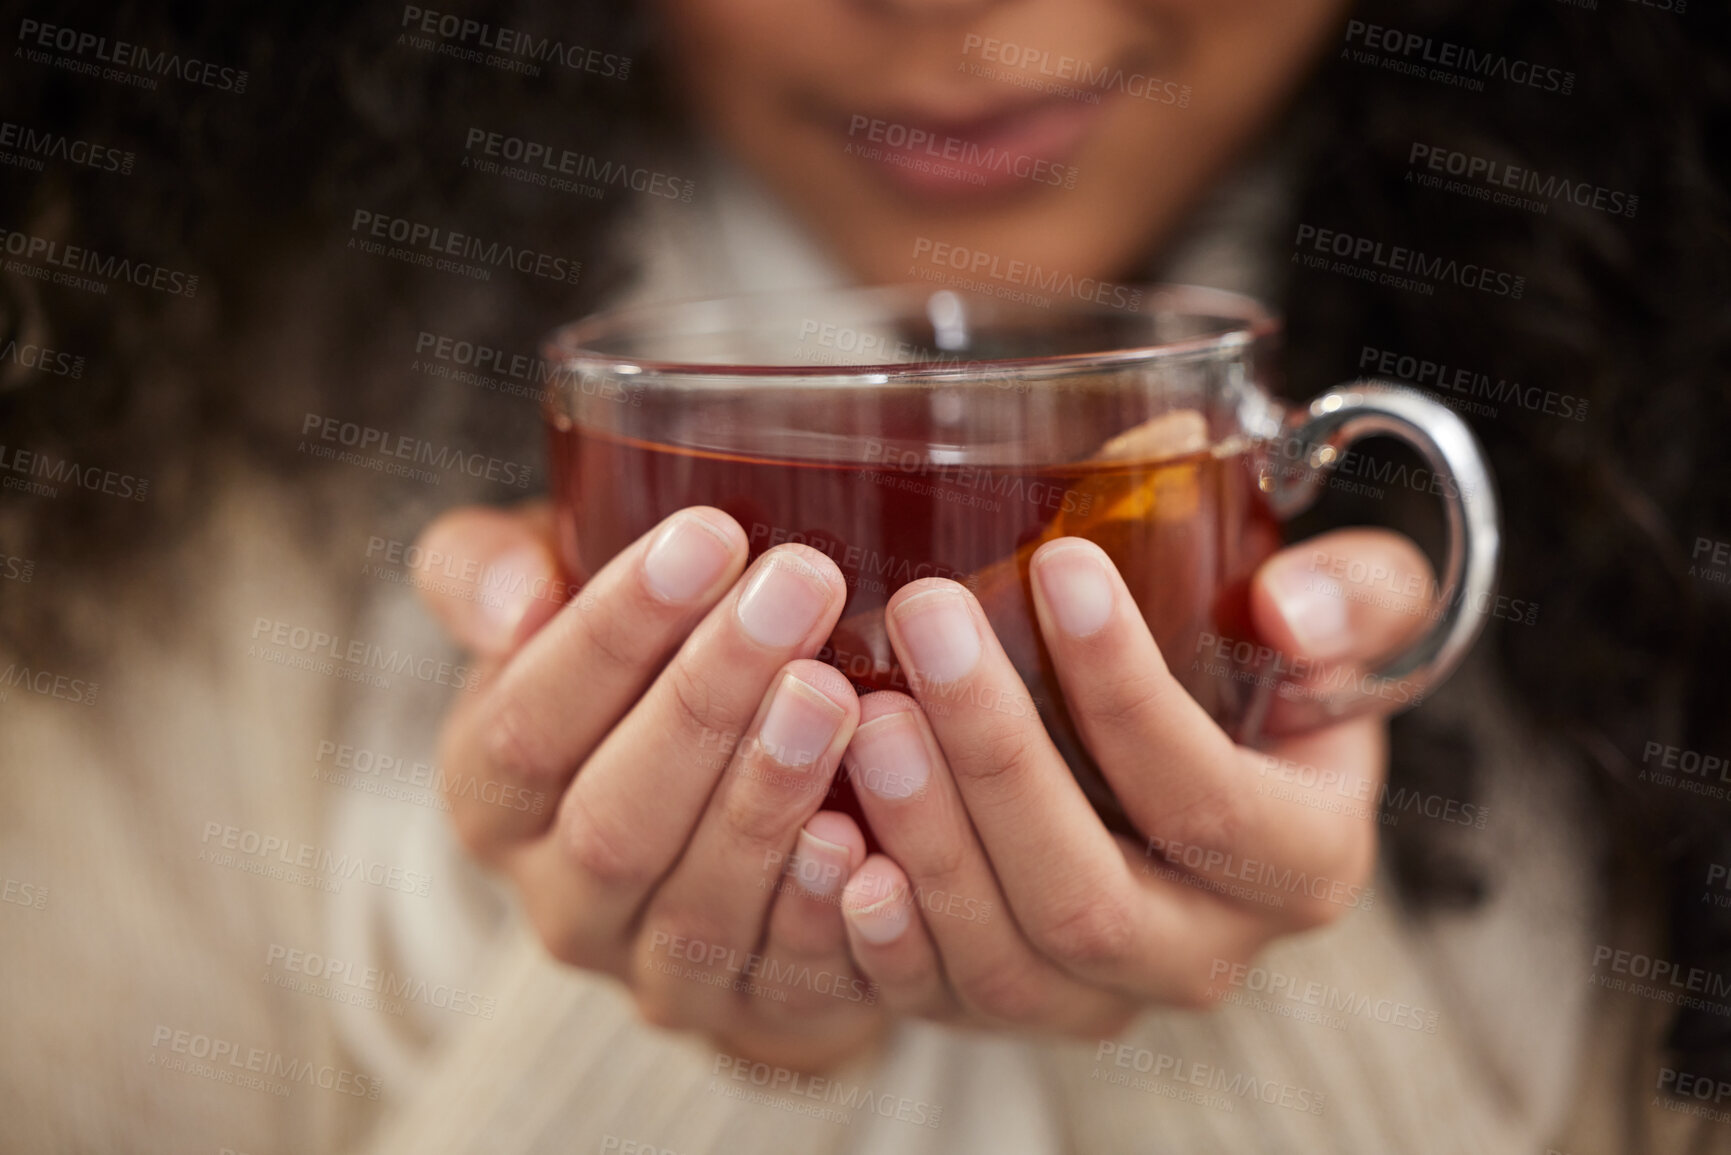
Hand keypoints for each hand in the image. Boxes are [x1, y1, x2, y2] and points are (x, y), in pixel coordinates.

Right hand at [415, 503, 885, 1071]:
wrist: (718, 808)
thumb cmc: (636, 669)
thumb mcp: (550, 597)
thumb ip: (488, 570)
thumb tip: (517, 596)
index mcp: (491, 791)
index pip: (528, 719)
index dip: (614, 630)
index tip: (709, 535)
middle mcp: (558, 897)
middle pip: (616, 816)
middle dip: (709, 696)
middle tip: (801, 585)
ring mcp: (650, 970)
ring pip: (698, 903)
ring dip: (766, 797)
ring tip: (837, 690)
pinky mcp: (746, 1015)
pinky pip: (781, 979)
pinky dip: (819, 915)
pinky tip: (865, 838)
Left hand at [830, 530, 1431, 1034]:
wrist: (1194, 753)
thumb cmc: (1267, 670)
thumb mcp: (1350, 617)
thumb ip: (1359, 597)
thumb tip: (1292, 611)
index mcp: (1300, 861)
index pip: (1209, 799)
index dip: (1132, 691)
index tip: (1059, 566)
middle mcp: (1206, 951)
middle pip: (1089, 897)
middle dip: (997, 758)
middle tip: (928, 622)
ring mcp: (1102, 995)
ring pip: (1006, 959)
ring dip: (928, 840)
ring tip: (866, 715)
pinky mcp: (1009, 1005)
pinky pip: (938, 1000)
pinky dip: (877, 936)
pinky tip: (830, 843)